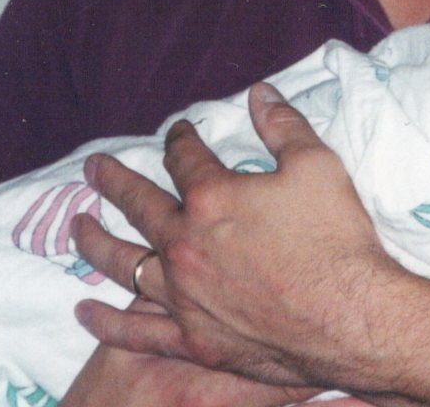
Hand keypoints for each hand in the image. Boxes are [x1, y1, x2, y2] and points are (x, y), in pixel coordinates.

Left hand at [71, 82, 407, 390]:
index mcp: (212, 197)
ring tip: (76, 228)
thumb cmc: (337, 241)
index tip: (177, 131)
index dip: (179, 138)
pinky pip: (137, 331)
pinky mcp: (193, 338)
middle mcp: (185, 244)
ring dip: (95, 242)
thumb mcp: (317, 166)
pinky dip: (107, 322)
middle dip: (114, 181)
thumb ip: (283, 126)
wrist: (353, 319)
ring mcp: (184, 295)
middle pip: (138, 204)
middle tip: (93, 168)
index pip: (183, 157)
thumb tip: (260, 92)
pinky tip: (85, 312)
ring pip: (124, 264)